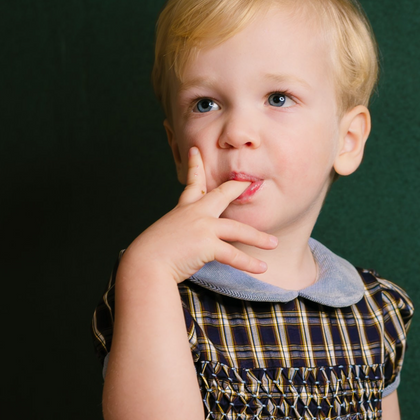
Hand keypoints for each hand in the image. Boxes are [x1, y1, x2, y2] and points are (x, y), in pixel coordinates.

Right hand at [125, 147, 276, 282]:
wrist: (145, 264)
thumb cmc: (151, 256)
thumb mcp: (166, 237)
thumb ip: (181, 234)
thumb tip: (188, 243)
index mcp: (183, 210)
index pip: (191, 184)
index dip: (195, 166)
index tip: (195, 151)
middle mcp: (195, 214)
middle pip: (221, 195)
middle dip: (237, 188)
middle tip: (249, 183)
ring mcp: (202, 227)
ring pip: (238, 230)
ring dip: (258, 238)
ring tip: (273, 243)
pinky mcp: (207, 244)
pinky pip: (233, 254)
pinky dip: (249, 263)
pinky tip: (262, 268)